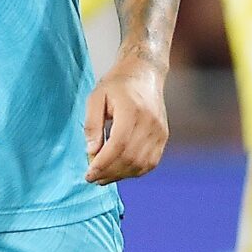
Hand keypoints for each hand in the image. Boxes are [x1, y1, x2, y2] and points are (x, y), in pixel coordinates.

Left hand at [84, 55, 169, 183]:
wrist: (144, 74)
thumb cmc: (117, 84)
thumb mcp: (96, 97)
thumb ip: (92, 124)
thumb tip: (91, 152)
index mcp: (132, 110)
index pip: (119, 144)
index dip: (103, 163)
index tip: (88, 174)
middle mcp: (150, 123)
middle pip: (130, 158)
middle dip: (109, 173)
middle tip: (92, 178)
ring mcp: (160, 132)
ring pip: (141, 164)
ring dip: (120, 175)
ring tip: (103, 177)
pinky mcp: (163, 137)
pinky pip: (150, 163)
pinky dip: (134, 171)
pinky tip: (119, 171)